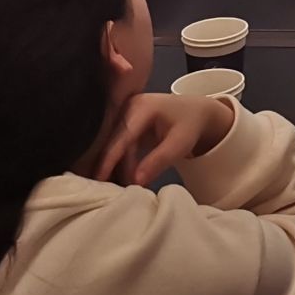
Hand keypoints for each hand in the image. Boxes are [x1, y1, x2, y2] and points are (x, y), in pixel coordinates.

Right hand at [98, 93, 235, 186]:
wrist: (196, 113)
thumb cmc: (190, 126)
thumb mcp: (180, 144)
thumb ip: (159, 161)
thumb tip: (136, 181)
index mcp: (143, 107)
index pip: (122, 136)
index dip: (109, 158)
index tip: (99, 177)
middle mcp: (129, 106)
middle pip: (113, 139)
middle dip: (109, 164)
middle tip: (104, 188)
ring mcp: (125, 112)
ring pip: (114, 143)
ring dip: (115, 165)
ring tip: (116, 186)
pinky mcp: (124, 121)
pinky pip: (117, 143)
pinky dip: (119, 160)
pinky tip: (121, 176)